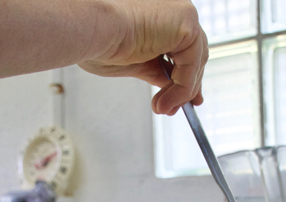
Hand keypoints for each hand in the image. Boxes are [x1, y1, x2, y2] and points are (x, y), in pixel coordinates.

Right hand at [78, 0, 207, 115]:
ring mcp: (183, 14)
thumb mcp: (135, 61)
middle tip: (172, 107)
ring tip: (163, 108)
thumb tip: (172, 87)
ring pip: (194, 61)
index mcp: (161, 14)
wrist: (90, 30)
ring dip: (181, 91)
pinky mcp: (187, 25)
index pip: (183, 47)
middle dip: (186, 85)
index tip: (184, 97)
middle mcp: (174, 9)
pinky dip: (182, 88)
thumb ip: (156, 70)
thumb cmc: (99, 40)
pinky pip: (191, 65)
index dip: (185, 73)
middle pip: (193, 53)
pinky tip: (165, 102)